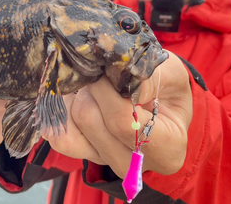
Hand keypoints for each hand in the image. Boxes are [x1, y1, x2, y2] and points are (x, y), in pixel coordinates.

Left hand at [43, 51, 191, 177]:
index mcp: (166, 148)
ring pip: (72, 123)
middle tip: (101, 70)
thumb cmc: (167, 87)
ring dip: (78, 95)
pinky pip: (60, 135)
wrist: (158, 98)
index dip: (106, 89)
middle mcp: (133, 163)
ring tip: (96, 83)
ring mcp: (105, 160)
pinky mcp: (82, 153)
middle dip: (91, 87)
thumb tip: (120, 79)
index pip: (122, 121)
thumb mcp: (170, 73)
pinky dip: (62, 110)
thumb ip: (148, 77)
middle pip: (90, 119)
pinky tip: (76, 96)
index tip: (107, 66)